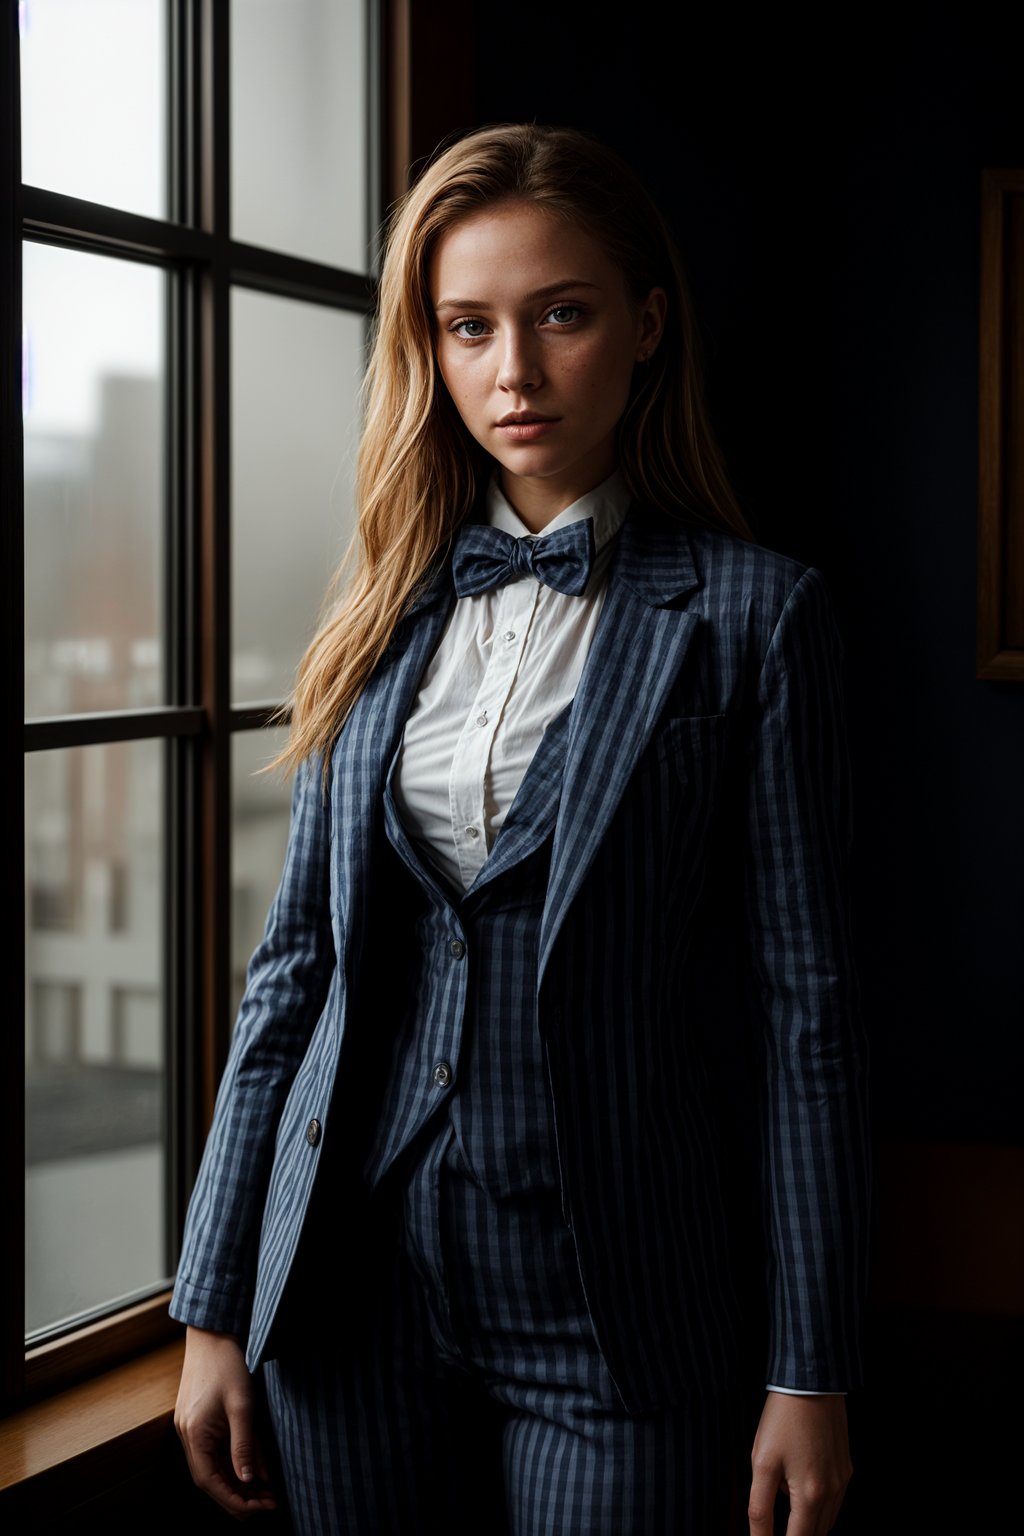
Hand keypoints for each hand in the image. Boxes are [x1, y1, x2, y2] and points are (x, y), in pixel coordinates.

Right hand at [174, 1325, 278, 1519]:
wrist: (212, 1331)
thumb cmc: (227, 1364)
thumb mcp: (242, 1404)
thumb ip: (245, 1444)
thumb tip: (250, 1480)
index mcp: (194, 1434)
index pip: (210, 1482)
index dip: (234, 1501)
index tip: (260, 1510)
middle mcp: (187, 1435)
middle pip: (210, 1479)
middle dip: (238, 1496)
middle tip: (269, 1504)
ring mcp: (191, 1428)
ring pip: (212, 1466)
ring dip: (236, 1481)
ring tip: (266, 1491)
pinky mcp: (198, 1420)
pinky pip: (213, 1451)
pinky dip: (231, 1463)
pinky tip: (253, 1467)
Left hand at [748, 1392, 851, 1534]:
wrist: (811, 1381)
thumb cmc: (783, 1418)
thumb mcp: (762, 1462)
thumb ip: (760, 1507)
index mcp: (811, 1495)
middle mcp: (833, 1492)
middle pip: (815, 1535)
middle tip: (775, 1529)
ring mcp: (842, 1480)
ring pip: (827, 1521)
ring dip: (807, 1525)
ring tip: (785, 1514)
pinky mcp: (845, 1467)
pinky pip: (834, 1501)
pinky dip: (817, 1507)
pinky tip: (798, 1488)